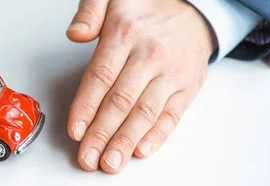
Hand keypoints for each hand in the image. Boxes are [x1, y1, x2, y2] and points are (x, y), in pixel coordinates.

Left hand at [65, 0, 212, 173]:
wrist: (194, 8)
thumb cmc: (146, 8)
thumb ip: (89, 12)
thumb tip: (75, 34)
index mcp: (126, 34)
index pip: (101, 77)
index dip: (86, 107)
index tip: (75, 130)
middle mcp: (150, 54)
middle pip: (121, 101)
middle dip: (102, 134)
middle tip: (88, 157)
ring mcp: (172, 72)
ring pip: (145, 113)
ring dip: (125, 142)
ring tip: (110, 162)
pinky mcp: (188, 86)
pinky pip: (172, 115)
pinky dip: (156, 136)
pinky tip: (140, 150)